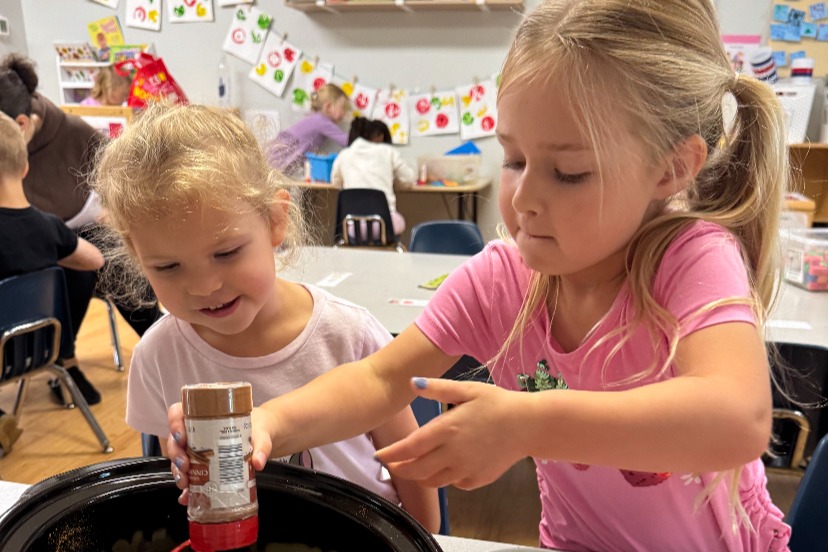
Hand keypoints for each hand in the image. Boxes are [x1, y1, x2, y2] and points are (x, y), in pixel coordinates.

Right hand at [166, 403, 275, 504]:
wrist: (264, 437)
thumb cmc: (258, 427)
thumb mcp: (260, 433)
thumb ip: (261, 446)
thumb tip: (258, 462)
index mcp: (205, 415)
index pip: (179, 412)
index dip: (174, 423)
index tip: (182, 437)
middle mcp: (197, 432)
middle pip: (175, 440)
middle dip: (176, 454)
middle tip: (185, 465)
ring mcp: (197, 450)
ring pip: (178, 459)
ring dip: (178, 472)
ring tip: (185, 483)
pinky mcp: (203, 466)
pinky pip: (190, 476)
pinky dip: (187, 488)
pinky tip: (187, 497)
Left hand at [375, 378, 525, 489]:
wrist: (528, 425)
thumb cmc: (497, 403)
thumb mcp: (467, 389)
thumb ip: (437, 388)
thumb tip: (411, 383)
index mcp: (447, 429)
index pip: (410, 448)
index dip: (391, 454)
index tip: (379, 455)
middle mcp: (453, 453)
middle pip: (416, 469)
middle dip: (400, 468)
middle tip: (392, 464)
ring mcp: (466, 469)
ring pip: (433, 481)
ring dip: (419, 476)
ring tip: (413, 467)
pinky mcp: (477, 480)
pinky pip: (453, 483)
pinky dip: (444, 478)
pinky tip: (445, 467)